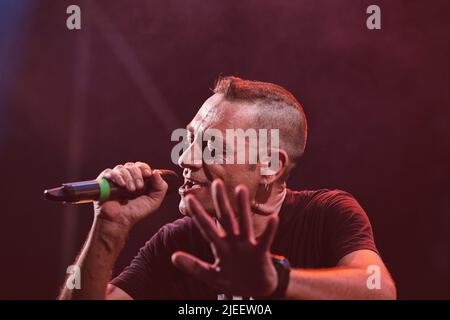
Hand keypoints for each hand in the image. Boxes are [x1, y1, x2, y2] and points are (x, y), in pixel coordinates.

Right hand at [93, 162, 167, 229]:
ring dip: (128, 177)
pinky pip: (109, 172)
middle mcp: (125, 177)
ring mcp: (114, 179)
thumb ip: (160, 187)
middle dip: (137, 175)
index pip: (140, 166)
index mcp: (137, 179)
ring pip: (121, 168)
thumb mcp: (153, 201)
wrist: (120, 221)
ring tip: (130, 189)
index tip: (148, 174)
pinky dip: (117, 176)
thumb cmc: (135, 212)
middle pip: (131, 166)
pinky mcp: (103, 182)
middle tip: (138, 187)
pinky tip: (122, 184)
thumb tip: (156, 172)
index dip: (144, 168)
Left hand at [171, 179, 278, 297]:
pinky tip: (274, 218)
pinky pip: (266, 240)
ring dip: (243, 207)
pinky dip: (269, 230)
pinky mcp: (261, 253)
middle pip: (225, 218)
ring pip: (244, 223)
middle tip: (216, 181)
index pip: (207, 227)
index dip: (198, 214)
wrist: (257, 289)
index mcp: (220, 246)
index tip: (189, 198)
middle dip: (220, 201)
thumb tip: (173, 257)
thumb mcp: (211, 276)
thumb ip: (194, 267)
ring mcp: (247, 245)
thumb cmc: (234, 280)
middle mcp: (233, 241)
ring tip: (241, 189)